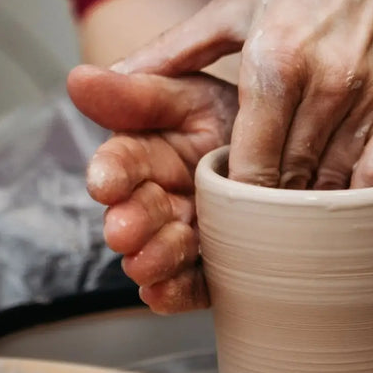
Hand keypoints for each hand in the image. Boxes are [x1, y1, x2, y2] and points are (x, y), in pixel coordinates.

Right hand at [67, 65, 237, 312]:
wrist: (294, 142)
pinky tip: (162, 293)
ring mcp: (189, 233)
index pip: (122, 163)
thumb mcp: (191, 96)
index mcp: (148, 155)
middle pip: (141, 212)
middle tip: (125, 231)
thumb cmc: (234, 113)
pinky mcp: (216, 265)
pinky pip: (194, 284)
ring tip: (145, 264)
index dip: (112, 173)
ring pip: (163, 252)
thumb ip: (137, 95)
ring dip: (153, 259)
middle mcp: (163, 198)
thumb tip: (78, 79)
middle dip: (131, 223)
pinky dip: (176, 291)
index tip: (106, 183)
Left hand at [111, 0, 372, 189]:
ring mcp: (372, 93)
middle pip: (291, 178)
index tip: (228, 208)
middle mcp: (325, 81)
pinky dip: (361, 193)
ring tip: (295, 211)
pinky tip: (345, 197)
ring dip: (313, 202)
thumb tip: (104, 79)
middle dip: (271, 205)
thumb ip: (175, 49)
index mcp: (273, 58)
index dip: (237, 196)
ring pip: (336, 181)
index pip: (250, 164)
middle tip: (258, 218)